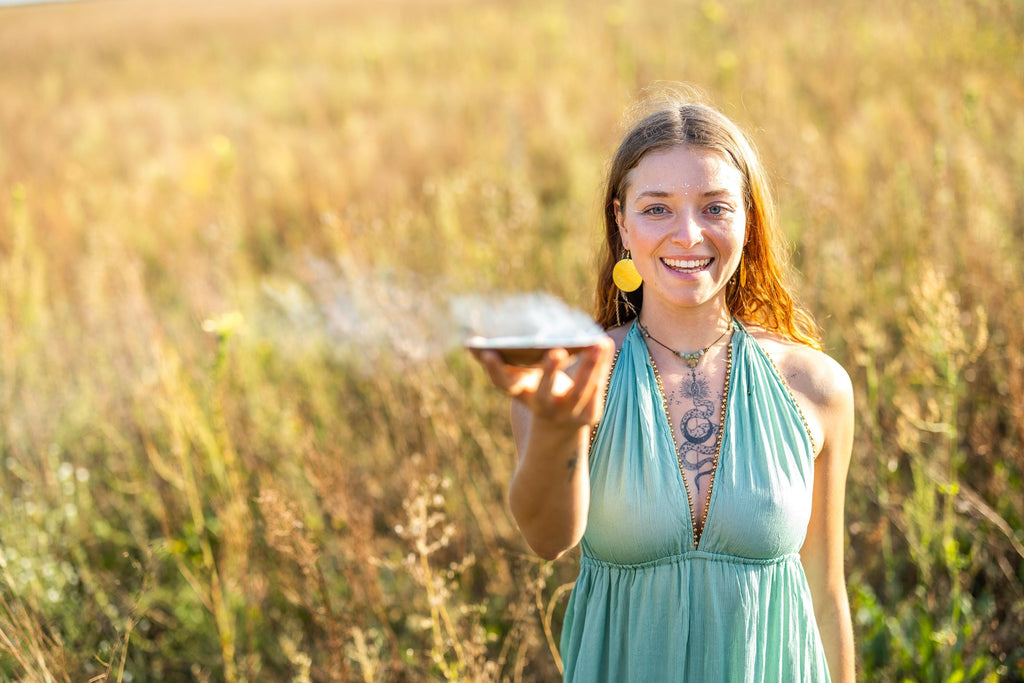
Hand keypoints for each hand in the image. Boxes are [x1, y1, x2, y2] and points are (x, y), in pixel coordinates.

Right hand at [469, 336, 614, 426]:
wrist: (560, 426)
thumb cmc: (537, 389)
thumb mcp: (521, 378)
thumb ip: (507, 361)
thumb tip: (475, 341)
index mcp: (521, 393)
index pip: (502, 383)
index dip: (493, 369)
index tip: (488, 352)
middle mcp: (542, 406)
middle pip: (544, 392)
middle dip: (550, 372)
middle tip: (556, 351)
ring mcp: (567, 413)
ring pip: (580, 390)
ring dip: (590, 365)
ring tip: (598, 342)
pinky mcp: (589, 414)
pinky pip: (598, 387)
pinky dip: (603, 364)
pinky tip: (605, 344)